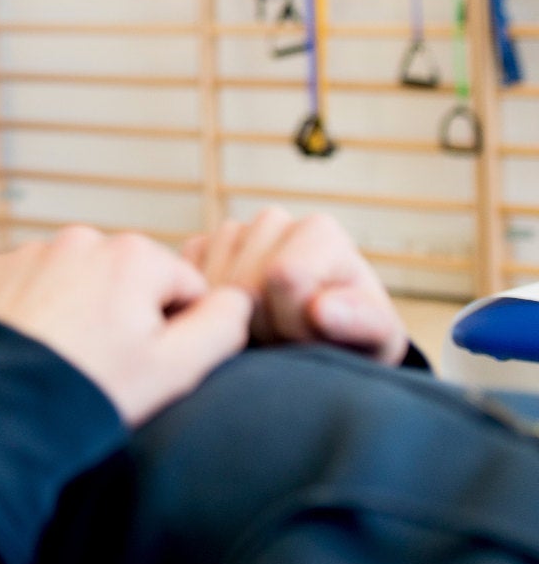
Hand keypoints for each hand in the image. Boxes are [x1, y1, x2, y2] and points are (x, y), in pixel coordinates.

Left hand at [0, 226, 251, 426]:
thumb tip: (241, 299)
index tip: (147, 362)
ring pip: (80, 281)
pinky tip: (36, 345)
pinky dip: (39, 309)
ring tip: (69, 357)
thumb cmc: (91, 390)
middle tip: (107, 363)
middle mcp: (82, 238)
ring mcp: (33, 251)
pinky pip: (34, 285)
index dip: (177, 330)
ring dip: (83, 309)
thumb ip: (223, 326)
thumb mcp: (176, 368)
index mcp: (135, 254)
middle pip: (129, 280)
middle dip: (127, 316)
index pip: (185, 287)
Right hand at [182, 208, 406, 364]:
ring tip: (263, 334)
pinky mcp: (199, 250)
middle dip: (262, 327)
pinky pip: (187, 283)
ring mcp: (232, 233)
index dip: (293, 322)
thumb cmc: (354, 338)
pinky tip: (234, 321)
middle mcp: (273, 220)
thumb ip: (359, 323)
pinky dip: (204, 310)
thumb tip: (321, 309)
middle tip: (285, 342)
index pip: (285, 275)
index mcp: (320, 230)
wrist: (321, 339)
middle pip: (244, 284)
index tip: (311, 339)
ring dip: (233, 322)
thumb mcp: (376, 338)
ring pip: (211, 286)